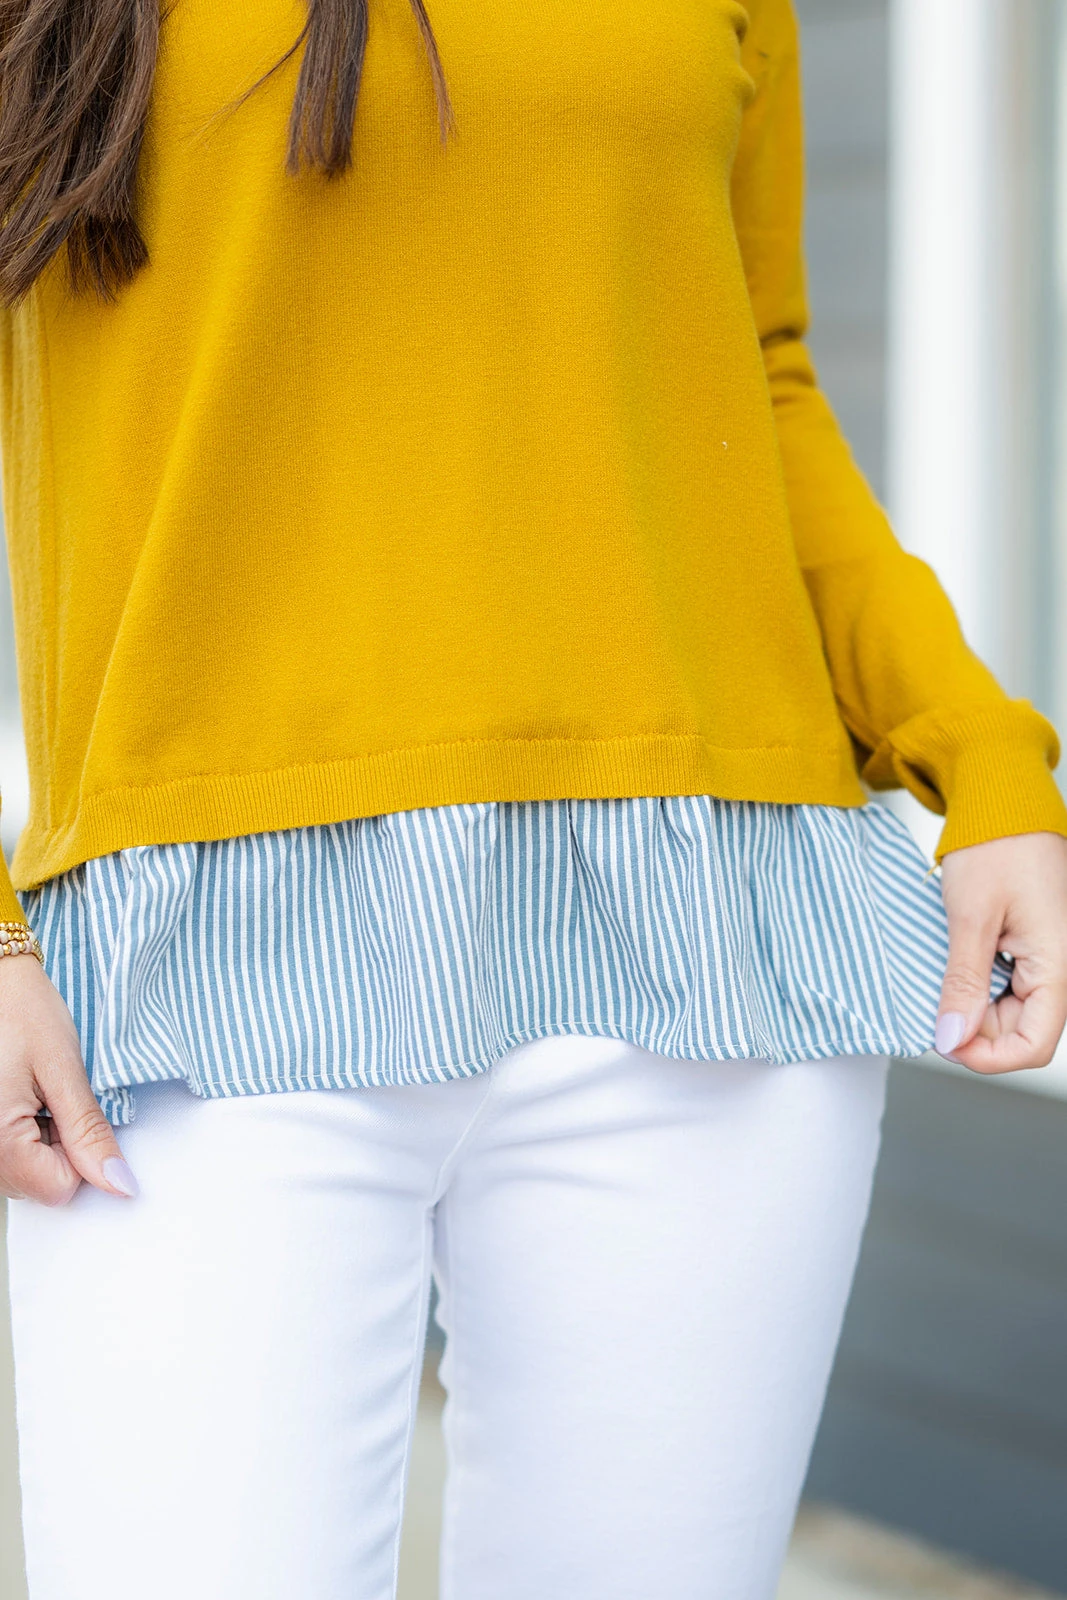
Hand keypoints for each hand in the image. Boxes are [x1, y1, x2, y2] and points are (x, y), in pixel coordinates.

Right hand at [0, 954, 137, 1204]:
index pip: (60, 1188)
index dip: (81, 1153)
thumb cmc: (19, 1008)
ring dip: (38, 1139)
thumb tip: (117, 1181)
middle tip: (51, 1094)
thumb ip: (88, 1131)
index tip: (76, 1112)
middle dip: (58, 1146)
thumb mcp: (64, 1068)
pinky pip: (6, 1154)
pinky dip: (20, 1131)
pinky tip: (18, 1094)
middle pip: (38, 1183)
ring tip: (30, 1089)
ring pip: (23, 1171)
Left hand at [935, 831, 1066, 1073]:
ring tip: (944, 980)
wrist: (1004, 803)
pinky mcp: (1032, 947)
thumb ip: (963, 982)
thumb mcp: (971, 917)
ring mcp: (1047, 957)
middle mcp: (1060, 967)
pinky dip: (979, 986)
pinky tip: (956, 969)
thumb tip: (952, 1037)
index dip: (988, 1057)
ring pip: (1013, 1011)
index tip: (946, 1043)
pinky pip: (1008, 985)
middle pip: (1022, 1032)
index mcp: (1057, 965)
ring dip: (975, 1007)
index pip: (1033, 1045)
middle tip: (935, 1009)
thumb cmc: (996, 846)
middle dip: (977, 1031)